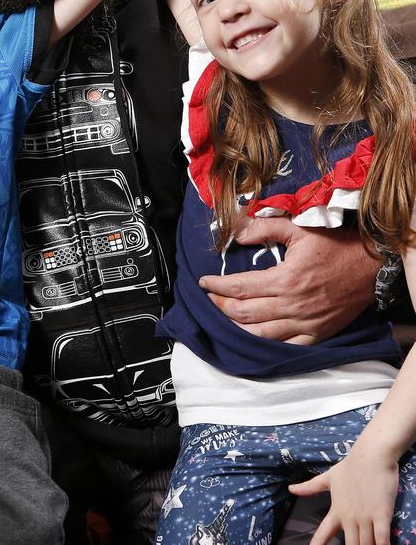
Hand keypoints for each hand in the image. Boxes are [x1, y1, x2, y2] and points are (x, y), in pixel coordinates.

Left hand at [199, 217, 376, 343]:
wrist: (371, 264)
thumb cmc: (336, 244)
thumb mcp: (298, 228)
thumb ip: (264, 229)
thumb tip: (237, 233)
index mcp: (285, 279)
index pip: (239, 287)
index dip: (216, 286)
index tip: (204, 282)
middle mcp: (292, 305)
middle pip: (244, 314)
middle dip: (220, 307)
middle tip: (210, 299)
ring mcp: (305, 323)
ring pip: (260, 335)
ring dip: (236, 327)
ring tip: (225, 317)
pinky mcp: (317, 334)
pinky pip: (286, 346)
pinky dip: (265, 344)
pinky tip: (253, 336)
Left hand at [289, 449, 397, 544]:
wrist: (372, 455)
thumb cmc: (351, 466)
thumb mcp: (328, 477)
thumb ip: (310, 487)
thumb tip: (290, 489)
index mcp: (337, 509)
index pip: (324, 532)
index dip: (318, 544)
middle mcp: (349, 516)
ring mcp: (366, 516)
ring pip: (366, 544)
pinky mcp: (382, 515)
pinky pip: (382, 538)